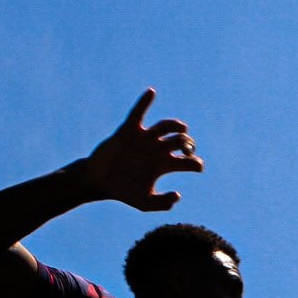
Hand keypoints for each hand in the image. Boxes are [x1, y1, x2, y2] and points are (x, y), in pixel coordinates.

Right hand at [79, 88, 203, 211]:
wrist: (100, 182)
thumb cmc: (123, 192)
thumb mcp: (144, 203)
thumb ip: (162, 204)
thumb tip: (177, 195)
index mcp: (163, 165)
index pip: (186, 160)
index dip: (195, 163)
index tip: (197, 166)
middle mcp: (157, 149)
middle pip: (180, 140)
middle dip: (188, 144)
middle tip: (186, 151)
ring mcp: (144, 138)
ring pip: (165, 126)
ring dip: (175, 126)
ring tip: (182, 128)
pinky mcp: (129, 130)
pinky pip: (138, 112)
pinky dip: (144, 102)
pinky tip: (152, 93)